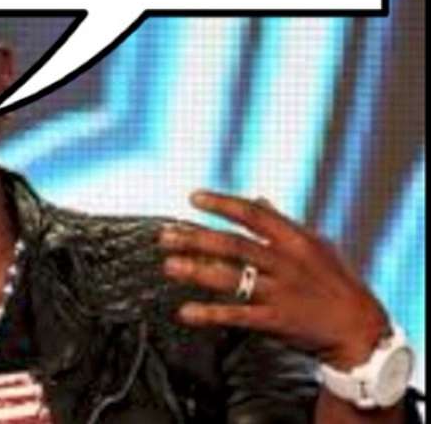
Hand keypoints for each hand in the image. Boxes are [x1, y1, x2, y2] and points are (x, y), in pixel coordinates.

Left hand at [159, 191, 389, 369]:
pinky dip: (210, 314)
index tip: (193, 198)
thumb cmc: (336, 280)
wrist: (360, 328)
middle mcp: (284, 263)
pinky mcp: (276, 322)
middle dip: (196, 239)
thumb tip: (257, 198)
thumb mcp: (316, 244)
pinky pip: (237, 316)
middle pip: (233, 246)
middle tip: (165, 235)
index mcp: (294, 239)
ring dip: (196, 272)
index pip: (251, 214)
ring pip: (231, 279)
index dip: (220, 204)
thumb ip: (283, 222)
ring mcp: (280, 292)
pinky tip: (185, 312)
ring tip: (168, 266)